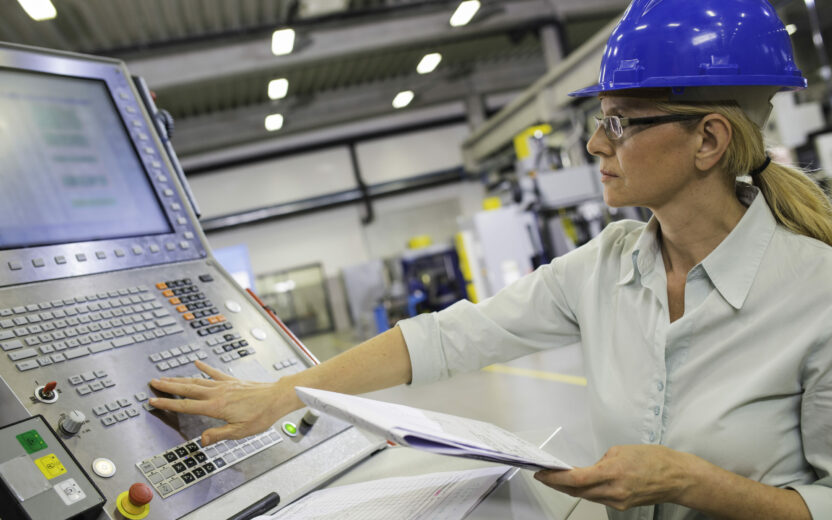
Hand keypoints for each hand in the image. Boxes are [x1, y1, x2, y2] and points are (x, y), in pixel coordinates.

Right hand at [148, 360, 297, 445]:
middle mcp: (217, 393)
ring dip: (180, 378)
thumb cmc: (261, 415)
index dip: (168, 404)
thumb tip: (202, 440)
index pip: (186, 405)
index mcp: (216, 407)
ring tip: (167, 377)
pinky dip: (204, 367)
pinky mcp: (232, 381)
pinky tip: (197, 362)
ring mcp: (224, 385)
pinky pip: (215, 373)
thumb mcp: (240, 431)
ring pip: (197, 380)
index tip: (153, 401)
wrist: (277, 398)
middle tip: (153, 383)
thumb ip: (219, 435)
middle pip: (187, 389)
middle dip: (168, 386)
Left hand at [534, 445, 698, 510]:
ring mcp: (618, 501)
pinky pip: (598, 498)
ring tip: (555, 479)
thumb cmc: (653, 459)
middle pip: (577, 491)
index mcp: (612, 472)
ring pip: (586, 496)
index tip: (541, 473)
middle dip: (557, 484)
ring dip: (569, 489)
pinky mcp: (622, 506)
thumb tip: (589, 469)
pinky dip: (586, 491)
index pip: (576, 479)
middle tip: (543, 475)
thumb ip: (601, 461)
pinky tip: (578, 485)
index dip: (555, 478)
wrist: (677, 478)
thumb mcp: (621, 450)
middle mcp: (614, 490)